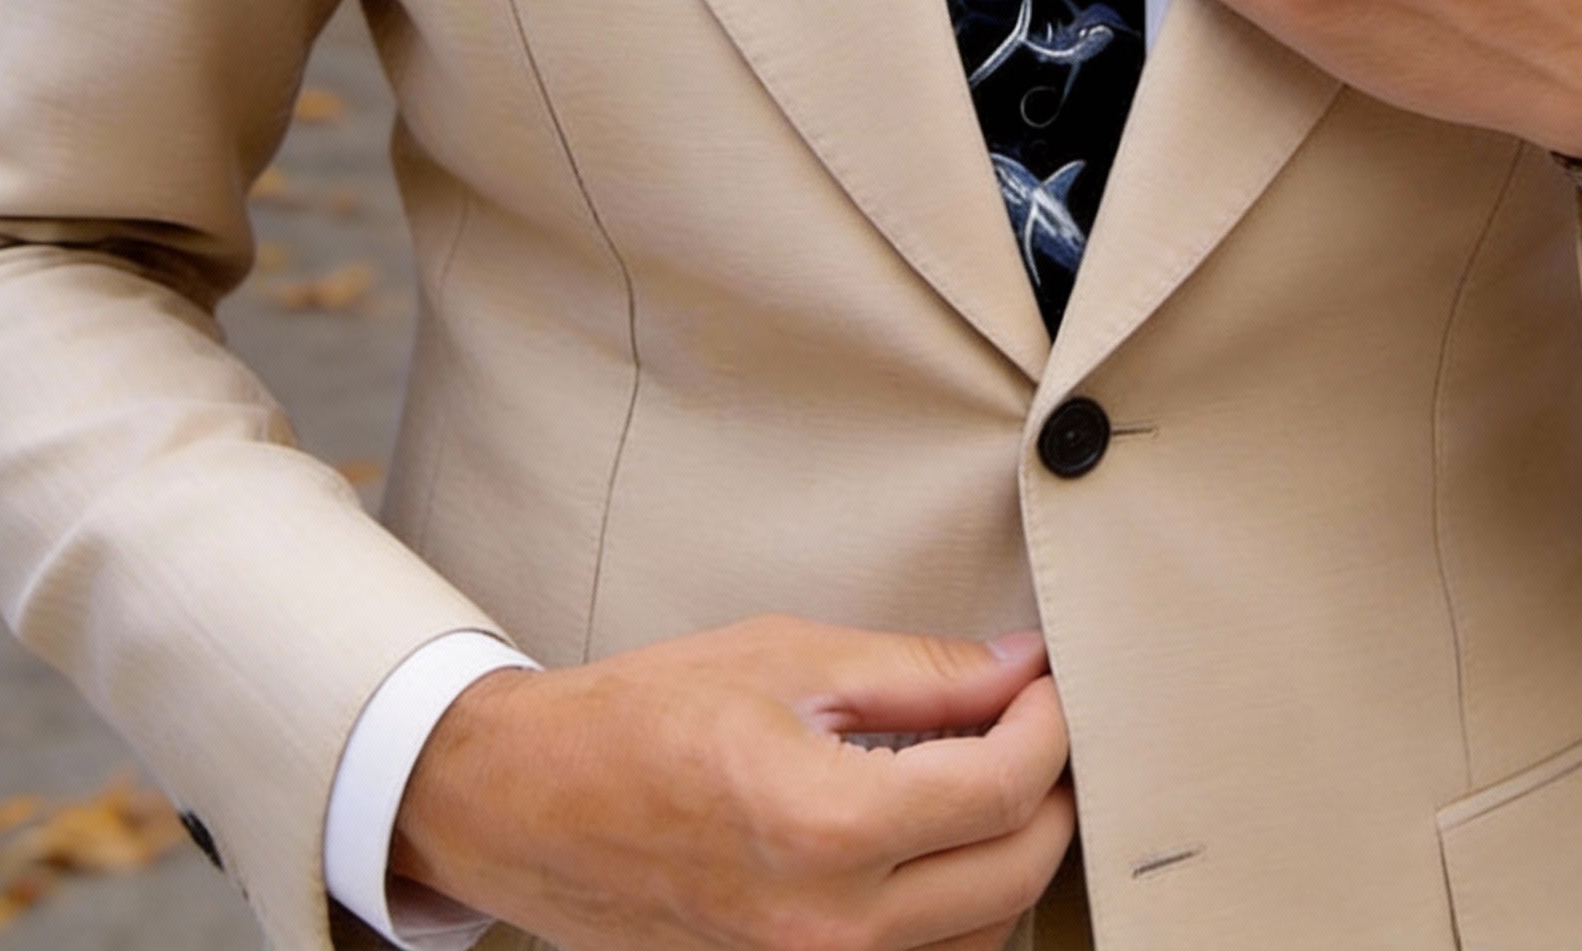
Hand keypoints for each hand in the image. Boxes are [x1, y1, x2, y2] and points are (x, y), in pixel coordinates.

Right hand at [391, 617, 1073, 950]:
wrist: (532, 803)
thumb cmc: (641, 719)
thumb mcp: (788, 658)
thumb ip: (920, 672)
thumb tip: (1018, 667)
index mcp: (826, 827)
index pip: (1003, 788)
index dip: (1048, 724)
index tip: (1045, 684)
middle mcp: (829, 927)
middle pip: (1014, 873)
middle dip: (1048, 789)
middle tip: (1033, 722)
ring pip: (982, 936)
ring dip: (1009, 856)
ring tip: (987, 777)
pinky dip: (957, 908)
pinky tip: (937, 843)